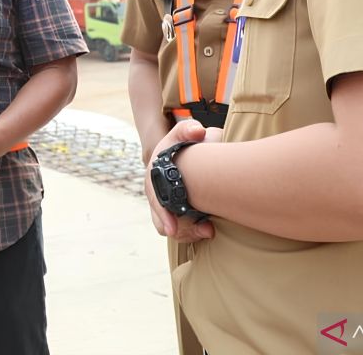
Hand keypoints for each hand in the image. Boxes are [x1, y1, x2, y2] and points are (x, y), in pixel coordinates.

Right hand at [143, 120, 217, 242]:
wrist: (171, 155)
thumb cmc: (176, 146)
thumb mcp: (178, 135)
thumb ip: (187, 130)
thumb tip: (199, 131)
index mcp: (153, 180)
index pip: (156, 202)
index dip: (163, 216)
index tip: (172, 228)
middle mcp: (155, 195)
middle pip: (163, 222)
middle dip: (183, 230)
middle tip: (205, 230)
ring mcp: (163, 206)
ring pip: (172, 229)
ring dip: (189, 233)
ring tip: (208, 230)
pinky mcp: (173, 213)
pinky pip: (179, 229)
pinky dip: (191, 232)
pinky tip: (207, 228)